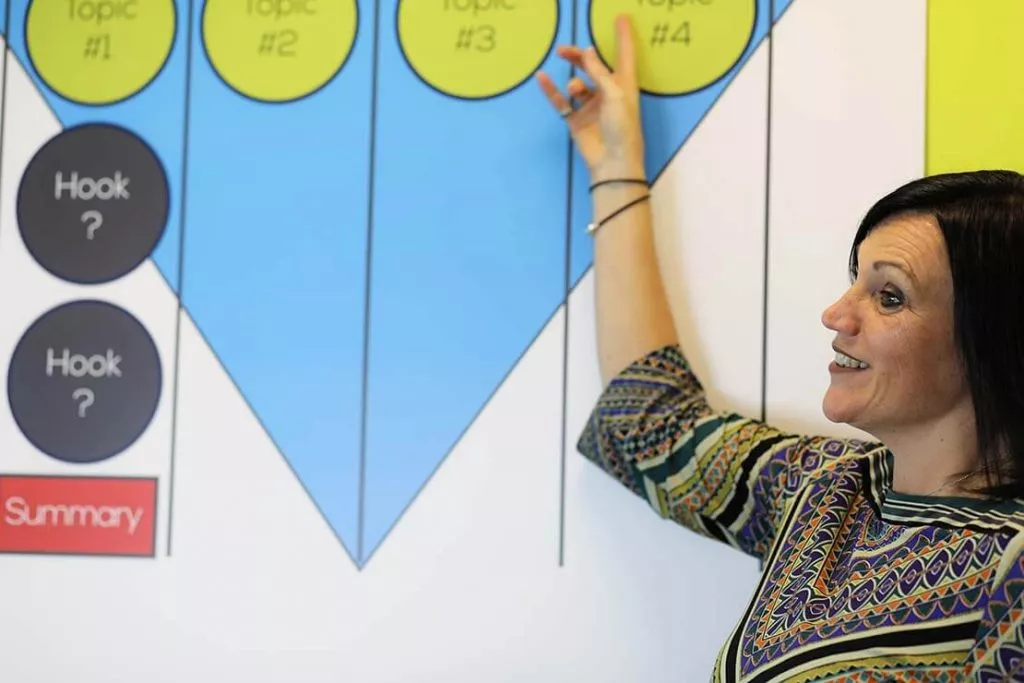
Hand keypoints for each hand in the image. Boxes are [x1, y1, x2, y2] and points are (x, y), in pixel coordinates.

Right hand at [536, 14, 645, 180]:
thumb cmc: (622, 127)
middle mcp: (608, 92)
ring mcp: (590, 106)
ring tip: (575, 89)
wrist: (612, 162)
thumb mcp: (614, 94)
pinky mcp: (576, 119)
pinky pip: (561, 101)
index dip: (623, 36)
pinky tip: (542, 78)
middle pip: (593, 67)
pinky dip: (551, 90)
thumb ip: (598, 72)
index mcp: (624, 84)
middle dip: (579, 57)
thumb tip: (586, 50)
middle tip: (564, 51)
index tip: (620, 16)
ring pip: (577, 84)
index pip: (624, 54)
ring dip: (573, 82)